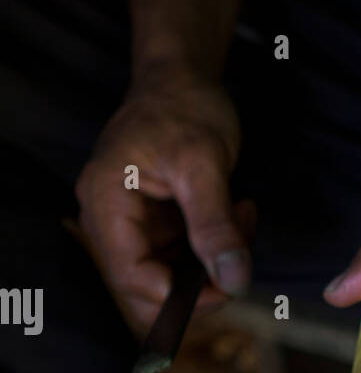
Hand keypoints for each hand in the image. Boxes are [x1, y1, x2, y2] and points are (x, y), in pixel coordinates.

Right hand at [75, 64, 251, 336]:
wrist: (182, 77)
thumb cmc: (185, 106)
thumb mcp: (204, 165)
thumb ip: (215, 226)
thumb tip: (233, 281)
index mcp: (105, 202)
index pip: (131, 275)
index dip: (177, 296)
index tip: (224, 288)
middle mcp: (108, 220)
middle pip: (145, 288)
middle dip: (198, 285)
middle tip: (240, 260)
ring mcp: (131, 226)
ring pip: (169, 278)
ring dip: (213, 263)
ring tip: (243, 218)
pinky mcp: (154, 226)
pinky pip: (183, 259)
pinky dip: (215, 248)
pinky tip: (237, 215)